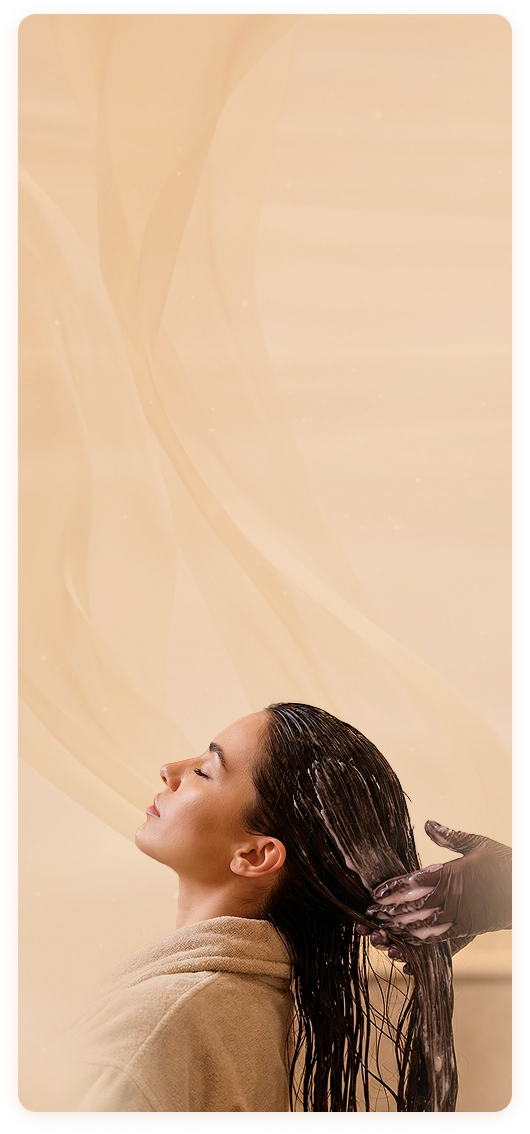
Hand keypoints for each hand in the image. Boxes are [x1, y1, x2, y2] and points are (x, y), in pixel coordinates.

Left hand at [356, 820, 511, 971]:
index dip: (391, 888)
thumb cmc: (502, 863)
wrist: (524, 890)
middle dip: (389, 911)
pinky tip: (406, 942)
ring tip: (381, 930)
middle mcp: (451, 896)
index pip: (413, 881)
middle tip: (369, 915)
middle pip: (412, 905)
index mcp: (450, 873)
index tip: (374, 893)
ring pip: (421, 925)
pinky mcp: (466, 929)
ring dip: (399, 928)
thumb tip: (428, 824)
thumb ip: (450, 837)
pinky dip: (420, 941)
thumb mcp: (477, 844)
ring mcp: (458, 915)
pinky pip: (438, 938)